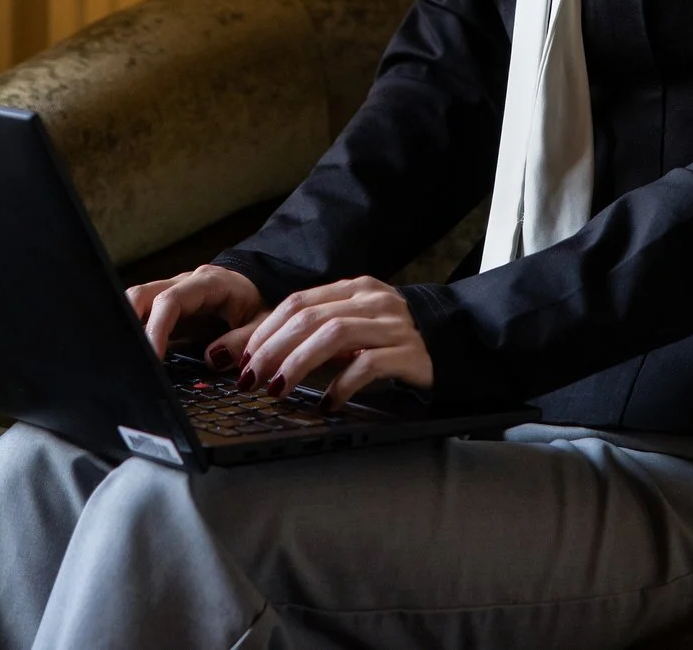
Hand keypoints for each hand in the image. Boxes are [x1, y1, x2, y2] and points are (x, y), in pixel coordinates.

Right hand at [127, 264, 262, 362]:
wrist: (258, 289)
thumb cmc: (258, 305)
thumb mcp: (261, 325)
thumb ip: (242, 342)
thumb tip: (212, 358)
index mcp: (208, 283)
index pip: (170, 301)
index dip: (156, 328)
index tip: (152, 357)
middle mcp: (185, 283)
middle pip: (141, 294)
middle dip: (128, 321)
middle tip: (129, 356)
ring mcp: (173, 293)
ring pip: (136, 302)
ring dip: (129, 326)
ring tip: (129, 356)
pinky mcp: (168, 308)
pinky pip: (144, 314)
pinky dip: (136, 331)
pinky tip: (136, 353)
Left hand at [213, 276, 432, 411]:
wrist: (454, 341)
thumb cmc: (390, 340)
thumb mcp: (348, 330)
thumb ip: (308, 336)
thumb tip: (248, 354)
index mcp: (352, 289)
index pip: (297, 302)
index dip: (263, 330)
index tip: (238, 358)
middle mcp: (371, 300)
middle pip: (310, 317)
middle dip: (272, 348)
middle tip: (249, 377)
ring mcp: (393, 325)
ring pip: (334, 335)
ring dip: (298, 364)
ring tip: (277, 389)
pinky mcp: (411, 353)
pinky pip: (369, 364)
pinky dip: (342, 383)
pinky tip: (327, 403)